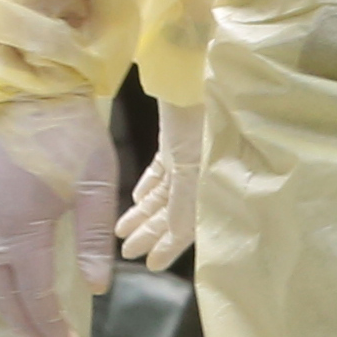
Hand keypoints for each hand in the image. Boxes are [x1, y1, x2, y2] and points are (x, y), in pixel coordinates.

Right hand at [0, 97, 120, 336]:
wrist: (28, 92)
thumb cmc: (71, 135)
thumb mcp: (96, 185)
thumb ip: (95, 238)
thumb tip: (97, 288)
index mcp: (24, 229)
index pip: (36, 294)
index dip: (51, 325)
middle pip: (8, 295)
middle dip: (31, 326)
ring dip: (6, 309)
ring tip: (27, 329)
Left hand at [115, 101, 205, 268]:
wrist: (197, 72)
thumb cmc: (202, 118)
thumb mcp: (194, 169)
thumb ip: (184, 206)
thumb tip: (175, 238)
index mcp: (214, 183)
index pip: (191, 225)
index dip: (172, 246)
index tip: (151, 265)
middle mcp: (205, 174)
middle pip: (174, 212)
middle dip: (151, 232)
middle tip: (127, 252)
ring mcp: (191, 156)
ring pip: (165, 194)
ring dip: (144, 213)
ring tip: (122, 231)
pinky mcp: (177, 141)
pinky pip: (162, 171)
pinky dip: (150, 186)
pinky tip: (137, 198)